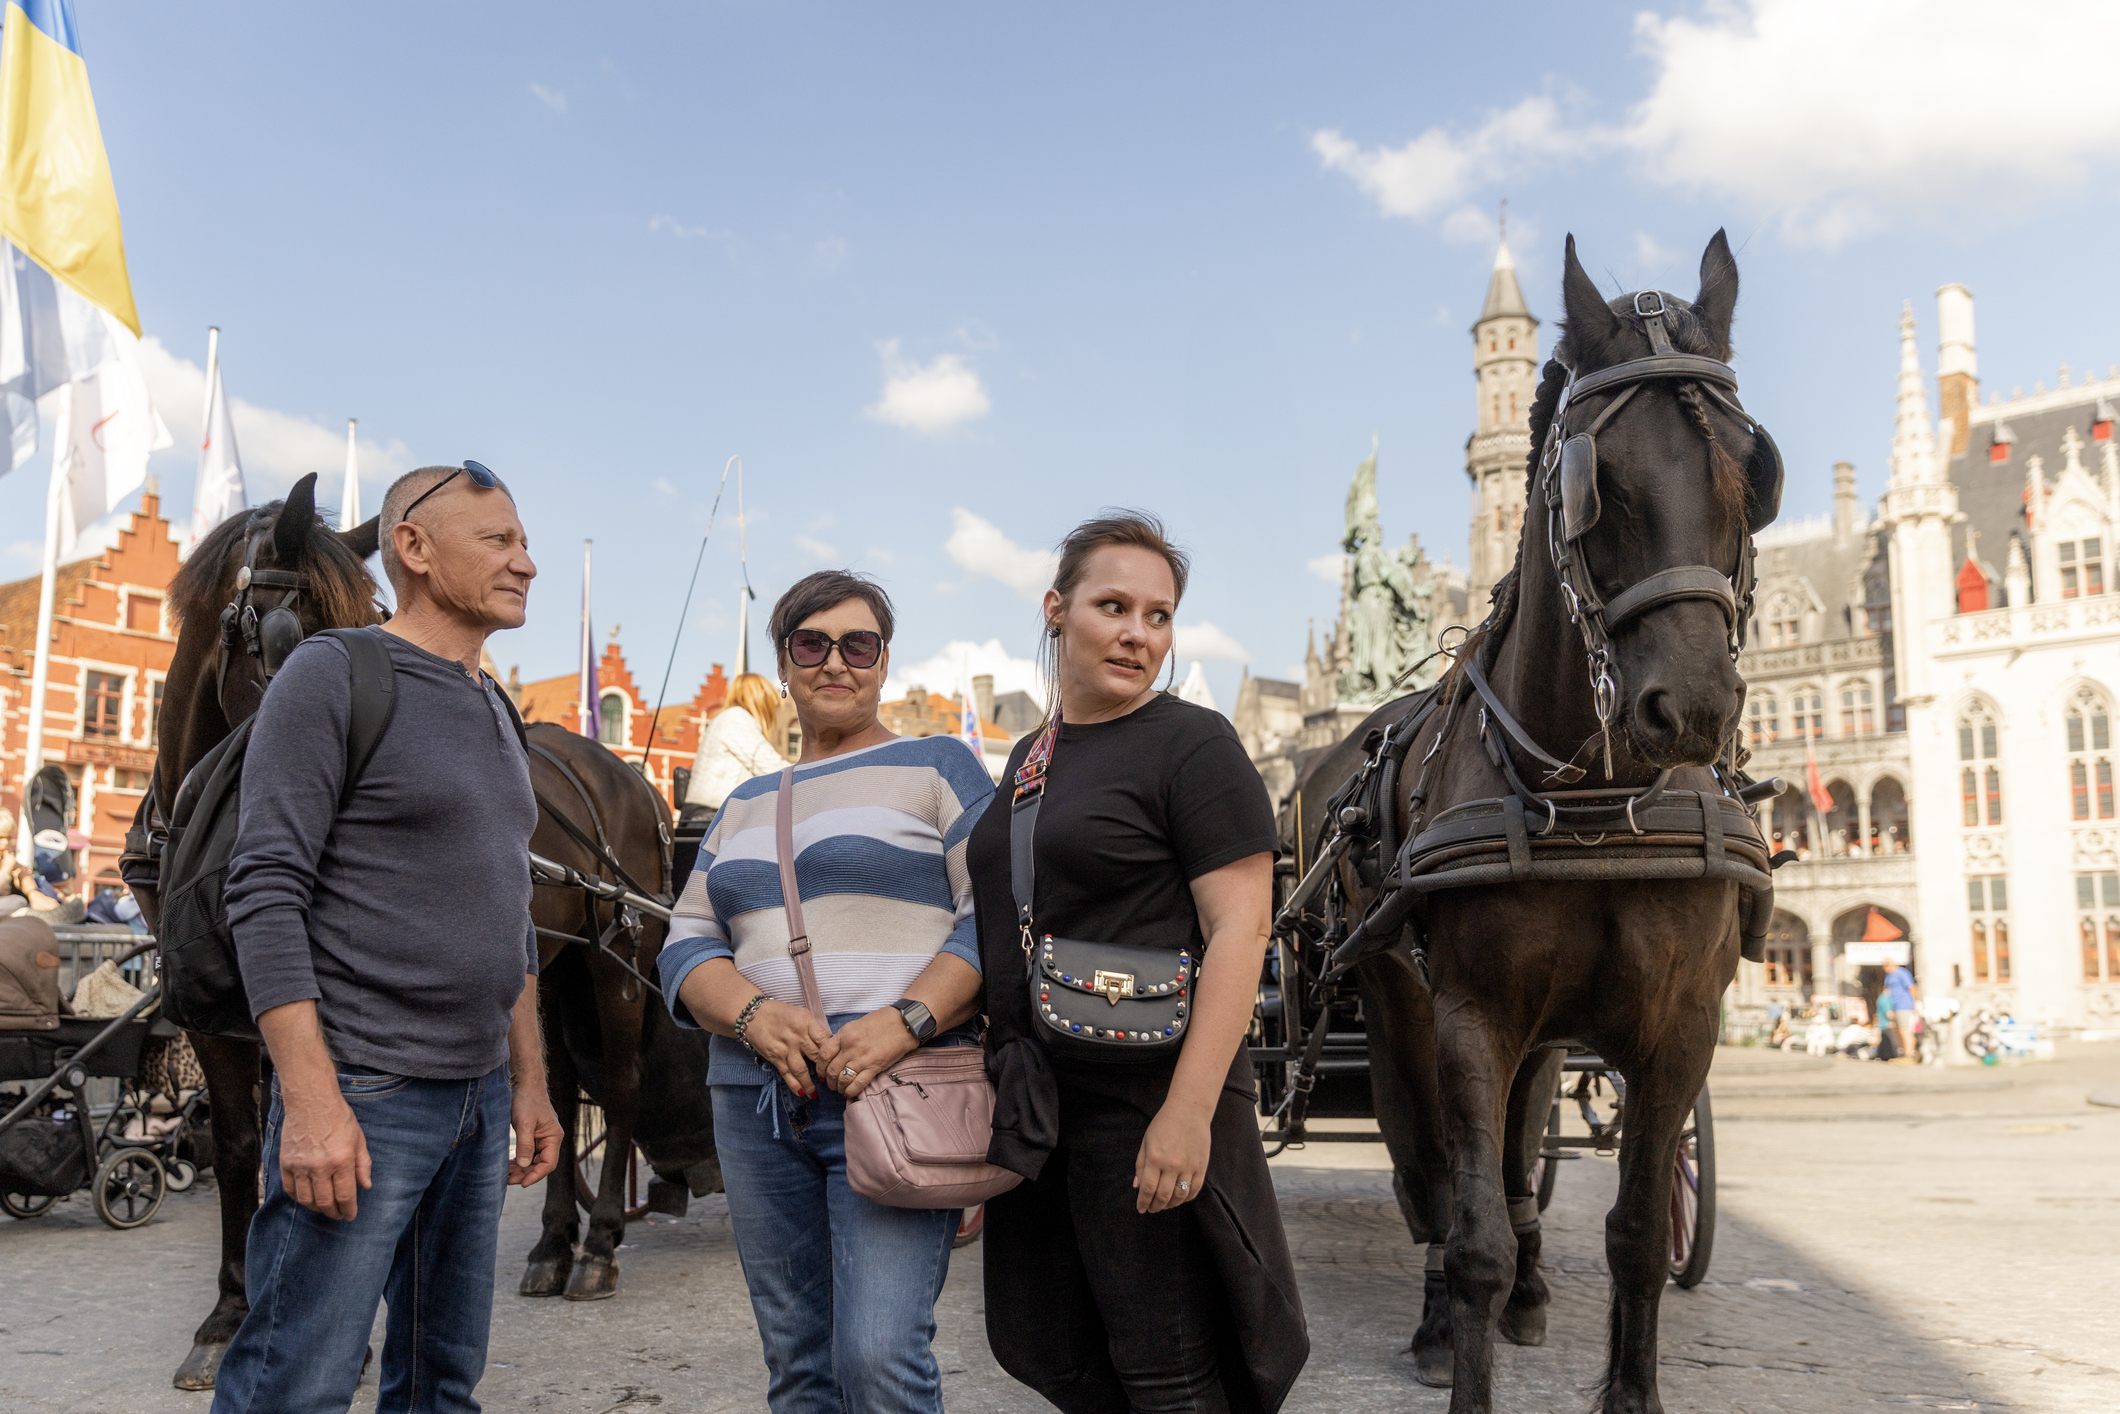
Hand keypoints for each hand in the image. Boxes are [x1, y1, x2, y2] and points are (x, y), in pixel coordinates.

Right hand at [279, 1089, 371, 1219]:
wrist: (311, 1101)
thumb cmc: (338, 1118)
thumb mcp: (358, 1139)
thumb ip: (362, 1164)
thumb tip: (365, 1186)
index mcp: (341, 1160)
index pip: (345, 1196)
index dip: (348, 1210)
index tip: (350, 1216)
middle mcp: (320, 1166)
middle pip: (325, 1202)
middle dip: (333, 1212)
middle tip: (338, 1215)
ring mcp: (300, 1166)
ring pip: (306, 1199)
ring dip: (316, 1208)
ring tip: (324, 1208)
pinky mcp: (285, 1162)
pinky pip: (290, 1189)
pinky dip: (299, 1198)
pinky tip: (307, 1198)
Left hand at [509, 1084, 562, 1186]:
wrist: (525, 1084)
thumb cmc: (527, 1100)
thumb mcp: (525, 1123)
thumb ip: (525, 1145)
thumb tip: (525, 1166)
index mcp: (554, 1137)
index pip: (549, 1163)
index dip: (536, 1175)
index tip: (522, 1183)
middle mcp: (550, 1140)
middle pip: (540, 1164)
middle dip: (525, 1174)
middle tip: (508, 1181)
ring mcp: (541, 1138)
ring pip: (533, 1161)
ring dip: (521, 1169)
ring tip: (505, 1176)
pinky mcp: (532, 1136)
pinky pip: (527, 1153)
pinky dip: (518, 1161)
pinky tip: (508, 1166)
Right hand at [746, 999, 830, 1098]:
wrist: (752, 1016)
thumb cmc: (779, 1013)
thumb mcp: (800, 1014)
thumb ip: (812, 1029)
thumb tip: (827, 1044)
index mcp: (806, 1022)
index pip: (825, 1040)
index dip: (832, 1053)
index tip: (836, 1061)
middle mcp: (797, 1036)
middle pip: (816, 1056)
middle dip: (824, 1070)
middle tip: (830, 1081)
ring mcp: (785, 1048)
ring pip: (801, 1069)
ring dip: (809, 1084)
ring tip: (815, 1094)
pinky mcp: (775, 1057)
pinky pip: (787, 1073)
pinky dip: (794, 1084)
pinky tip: (801, 1093)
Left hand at [817, 1008, 919, 1099]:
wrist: (903, 1024)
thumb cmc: (881, 1021)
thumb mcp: (856, 1025)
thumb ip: (843, 1038)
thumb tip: (834, 1053)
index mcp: (844, 1034)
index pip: (824, 1054)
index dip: (820, 1066)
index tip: (821, 1072)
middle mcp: (851, 1047)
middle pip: (832, 1069)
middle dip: (829, 1080)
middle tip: (830, 1084)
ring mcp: (862, 1058)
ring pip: (843, 1079)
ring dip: (838, 1087)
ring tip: (839, 1089)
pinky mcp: (874, 1067)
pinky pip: (858, 1084)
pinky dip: (851, 1091)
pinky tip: (848, 1093)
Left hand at [1134, 1097, 1210, 1213]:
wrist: (1189, 1110)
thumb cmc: (1164, 1124)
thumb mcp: (1146, 1142)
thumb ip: (1140, 1165)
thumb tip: (1137, 1187)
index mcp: (1155, 1158)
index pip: (1147, 1189)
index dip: (1143, 1202)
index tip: (1140, 1208)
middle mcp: (1172, 1165)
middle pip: (1163, 1196)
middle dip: (1155, 1206)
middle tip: (1151, 1209)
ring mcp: (1189, 1167)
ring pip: (1179, 1196)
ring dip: (1170, 1205)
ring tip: (1164, 1205)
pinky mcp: (1201, 1167)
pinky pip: (1194, 1190)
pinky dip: (1186, 1198)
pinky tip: (1179, 1198)